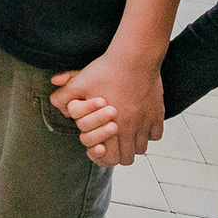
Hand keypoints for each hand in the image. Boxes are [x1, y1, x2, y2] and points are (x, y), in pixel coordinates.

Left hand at [48, 50, 163, 165]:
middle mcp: (130, 130)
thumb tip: (59, 109)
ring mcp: (146, 123)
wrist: (134, 58)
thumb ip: (63, 98)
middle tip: (112, 142)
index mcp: (110, 128)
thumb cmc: (105, 71)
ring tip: (125, 133)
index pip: (109, 159)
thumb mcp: (78, 84)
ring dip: (133, 144)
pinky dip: (148, 133)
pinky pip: (156, 135)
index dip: (102, 156)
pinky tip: (139, 123)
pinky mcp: (158, 114)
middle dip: (118, 154)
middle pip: (128, 159)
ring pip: (142, 149)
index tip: (99, 147)